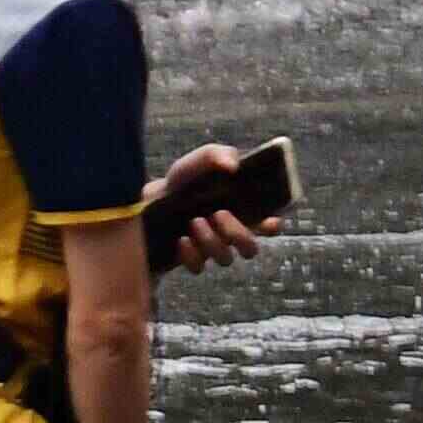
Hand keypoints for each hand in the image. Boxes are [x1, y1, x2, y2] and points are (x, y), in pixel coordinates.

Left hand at [146, 143, 279, 273]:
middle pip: (250, 248)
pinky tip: (182, 239)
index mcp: (243, 210)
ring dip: (212, 241)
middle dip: (239, 235)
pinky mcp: (191, 258)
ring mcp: (212, 248)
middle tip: (219, 214)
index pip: (270, 225)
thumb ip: (217, 155)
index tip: (269, 220)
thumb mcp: (199, 161)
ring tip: (195, 221)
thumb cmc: (184, 180)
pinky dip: (191, 255)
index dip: (273, 226)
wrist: (148, 198)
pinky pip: (199, 267)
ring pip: (225, 259)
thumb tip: (232, 165)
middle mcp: (230, 233)